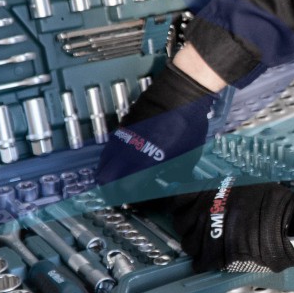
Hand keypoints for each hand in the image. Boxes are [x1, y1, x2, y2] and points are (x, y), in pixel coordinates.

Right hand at [94, 63, 217, 199]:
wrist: (181, 92)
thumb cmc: (188, 124)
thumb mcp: (189, 155)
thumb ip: (176, 173)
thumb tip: (172, 182)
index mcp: (145, 162)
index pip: (126, 189)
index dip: (128, 198)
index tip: (133, 200)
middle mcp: (129, 151)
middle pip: (106, 177)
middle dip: (111, 188)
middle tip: (118, 192)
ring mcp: (123, 137)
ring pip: (104, 160)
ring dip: (108, 171)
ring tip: (116, 178)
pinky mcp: (123, 124)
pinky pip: (111, 145)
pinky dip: (111, 155)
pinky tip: (119, 158)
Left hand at [166, 177, 293, 273]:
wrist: (285, 225)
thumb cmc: (272, 203)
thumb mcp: (245, 186)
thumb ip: (222, 193)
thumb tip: (215, 198)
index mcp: (210, 192)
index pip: (177, 199)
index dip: (179, 206)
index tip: (183, 210)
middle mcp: (203, 212)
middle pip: (180, 224)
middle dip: (189, 227)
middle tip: (201, 229)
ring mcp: (207, 234)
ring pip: (188, 245)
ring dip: (197, 245)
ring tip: (209, 246)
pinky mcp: (216, 256)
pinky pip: (199, 263)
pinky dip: (205, 263)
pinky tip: (214, 260)